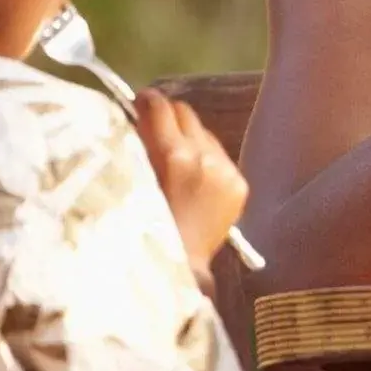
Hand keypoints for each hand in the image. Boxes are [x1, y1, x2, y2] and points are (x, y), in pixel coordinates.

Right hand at [134, 90, 247, 275]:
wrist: (176, 268)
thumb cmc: (140, 229)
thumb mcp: (130, 182)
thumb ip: (135, 147)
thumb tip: (135, 117)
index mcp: (173, 157)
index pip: (161, 108)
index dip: (146, 102)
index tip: (137, 102)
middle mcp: (205, 158)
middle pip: (185, 114)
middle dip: (167, 116)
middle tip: (151, 125)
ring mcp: (226, 171)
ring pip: (204, 134)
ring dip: (187, 138)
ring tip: (172, 157)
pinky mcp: (239, 185)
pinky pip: (219, 157)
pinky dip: (204, 160)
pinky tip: (192, 178)